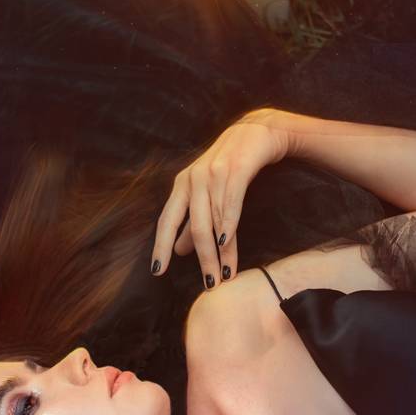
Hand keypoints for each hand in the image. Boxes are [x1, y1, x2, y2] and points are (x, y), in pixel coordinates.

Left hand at [152, 107, 294, 287]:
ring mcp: (214, 172)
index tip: (157, 271)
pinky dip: (229, 222)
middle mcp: (193, 178)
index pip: (167, 220)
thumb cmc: (231, 164)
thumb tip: (180, 250)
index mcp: (182, 185)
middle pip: (194, 226)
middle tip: (208, 284)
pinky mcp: (236, 168)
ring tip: (226, 274)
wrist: (258, 130)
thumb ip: (194, 220)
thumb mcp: (207, 191)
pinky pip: (230, 201)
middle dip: (202, 258)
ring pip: (215, 219)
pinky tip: (227, 242)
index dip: (161, 246)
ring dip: (221, 250)